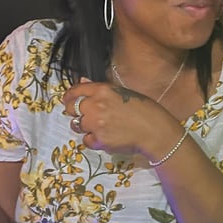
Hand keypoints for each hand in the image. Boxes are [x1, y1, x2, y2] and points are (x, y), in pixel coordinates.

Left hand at [64, 78, 178, 159]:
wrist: (155, 131)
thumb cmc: (145, 109)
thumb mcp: (124, 92)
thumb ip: (101, 89)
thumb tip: (82, 81)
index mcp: (103, 90)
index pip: (76, 90)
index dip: (69, 95)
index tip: (67, 99)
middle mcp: (96, 105)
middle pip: (72, 108)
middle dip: (73, 111)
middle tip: (82, 115)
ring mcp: (96, 124)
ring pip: (77, 125)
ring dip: (83, 126)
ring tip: (96, 127)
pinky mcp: (99, 140)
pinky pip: (86, 140)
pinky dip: (92, 140)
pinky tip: (103, 138)